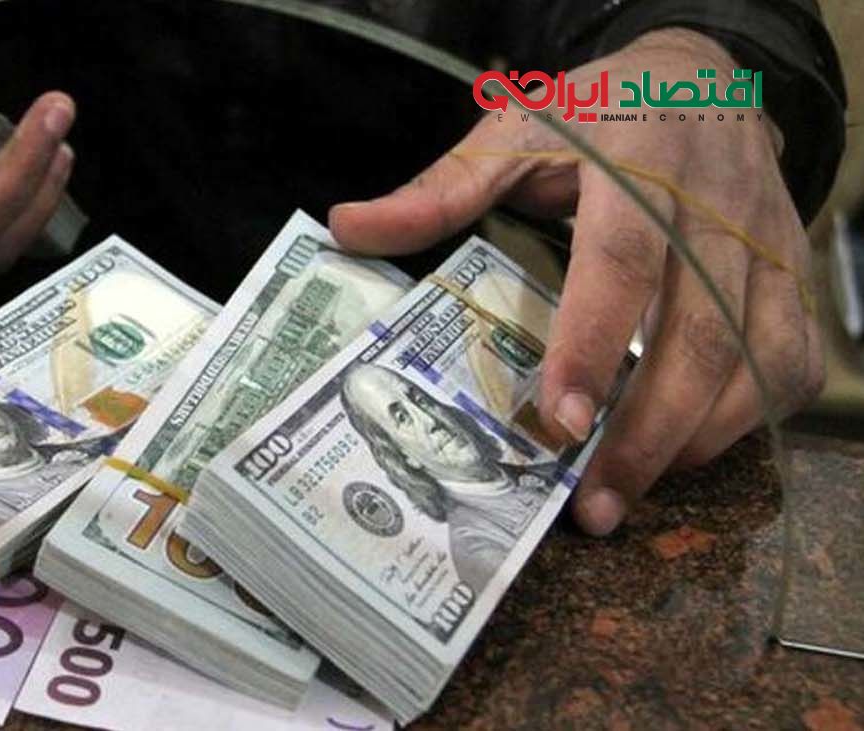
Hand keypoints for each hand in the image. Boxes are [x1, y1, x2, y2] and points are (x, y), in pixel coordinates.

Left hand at [330, 28, 823, 534]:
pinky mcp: (792, 277)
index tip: (561, 419)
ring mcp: (766, 248)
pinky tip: (687, 450)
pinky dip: (746, 418)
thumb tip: (347, 228)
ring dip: (695, 440)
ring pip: (753, 360)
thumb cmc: (596, 116)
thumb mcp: (515, 132)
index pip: (621, 262)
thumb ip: (440, 189)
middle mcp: (716, 211)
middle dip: (648, 431)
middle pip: (698, 335)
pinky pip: (788, 362)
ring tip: (625, 495)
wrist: (701, 80)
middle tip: (593, 505)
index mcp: (639, 165)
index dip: (593, 342)